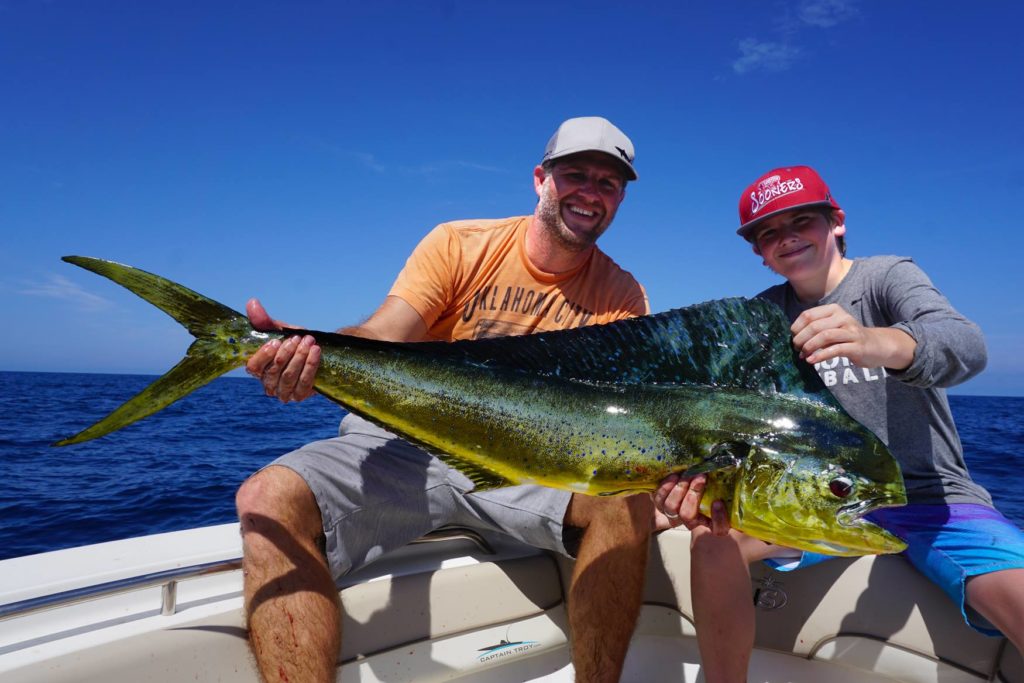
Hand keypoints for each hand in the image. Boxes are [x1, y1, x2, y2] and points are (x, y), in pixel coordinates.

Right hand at [245, 298, 320, 402]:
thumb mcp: (279, 330)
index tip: (277, 341)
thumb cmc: (294, 342)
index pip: (253, 367)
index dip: (264, 355)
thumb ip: (264, 320)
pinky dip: (310, 365)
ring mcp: (284, 393)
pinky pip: (304, 382)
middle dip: (287, 352)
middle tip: (299, 338)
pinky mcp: (300, 395)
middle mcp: (268, 384)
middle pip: (274, 371)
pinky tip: (316, 351)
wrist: (317, 351)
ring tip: (308, 342)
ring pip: (289, 377)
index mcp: (258, 370)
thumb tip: (251, 303)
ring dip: (300, 357)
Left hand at [653, 473, 729, 534]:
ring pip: (672, 509)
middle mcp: (692, 521)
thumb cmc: (708, 482)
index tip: (718, 502)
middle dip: (693, 496)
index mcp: (711, 520)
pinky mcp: (661, 504)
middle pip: (688, 517)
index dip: (718, 520)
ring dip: (679, 491)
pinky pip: (659, 500)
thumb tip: (735, 471)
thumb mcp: (719, 484)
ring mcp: (674, 514)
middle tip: (700, 478)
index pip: (718, 529)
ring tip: (686, 476)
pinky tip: (674, 476)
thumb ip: (725, 484)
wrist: (684, 479)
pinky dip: (666, 487)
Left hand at [790, 303, 913, 369]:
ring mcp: (851, 331)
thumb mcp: (831, 329)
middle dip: (801, 338)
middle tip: (796, 349)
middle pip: (814, 326)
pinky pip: (835, 349)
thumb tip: (793, 338)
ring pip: (825, 336)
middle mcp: (843, 317)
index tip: (792, 338)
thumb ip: (815, 330)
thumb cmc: (847, 338)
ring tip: (803, 355)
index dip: (797, 327)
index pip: (808, 315)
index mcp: (834, 310)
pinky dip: (820, 355)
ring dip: (810, 346)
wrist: (876, 346)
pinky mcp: (857, 346)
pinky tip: (812, 361)